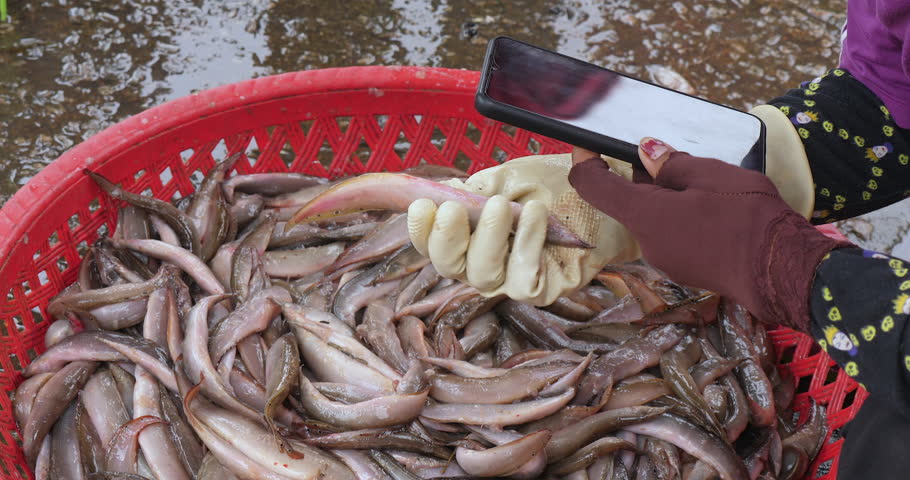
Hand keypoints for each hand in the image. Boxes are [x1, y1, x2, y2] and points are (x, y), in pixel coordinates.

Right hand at [407, 154, 638, 305]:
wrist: (605, 192)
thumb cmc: (554, 186)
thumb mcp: (509, 178)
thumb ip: (477, 190)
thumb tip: (445, 195)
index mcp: (468, 234)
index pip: (430, 242)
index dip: (420, 230)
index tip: (423, 205)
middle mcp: (483, 261)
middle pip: (449, 266)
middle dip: (447, 238)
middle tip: (455, 209)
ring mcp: (512, 278)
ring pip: (483, 276)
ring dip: (490, 238)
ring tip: (504, 207)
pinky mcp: (543, 289)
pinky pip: (523, 281)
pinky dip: (527, 245)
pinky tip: (537, 217)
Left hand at [568, 138, 850, 328]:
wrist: (782, 272)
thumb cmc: (748, 218)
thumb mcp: (711, 175)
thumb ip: (671, 163)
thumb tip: (646, 151)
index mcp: (645, 216)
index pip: (592, 186)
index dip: (585, 160)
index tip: (589, 143)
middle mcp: (646, 243)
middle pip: (628, 201)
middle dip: (642, 175)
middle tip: (670, 153)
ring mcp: (664, 260)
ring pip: (652, 217)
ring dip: (665, 195)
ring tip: (702, 178)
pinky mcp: (683, 269)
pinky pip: (669, 234)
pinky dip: (679, 215)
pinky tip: (710, 205)